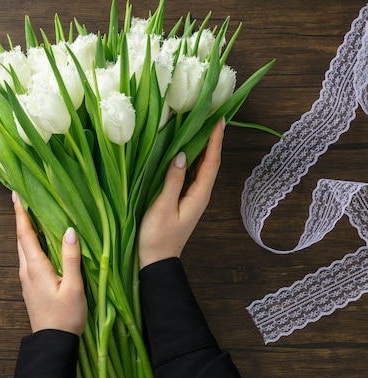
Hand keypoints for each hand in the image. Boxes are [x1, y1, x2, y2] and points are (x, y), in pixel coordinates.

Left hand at [13, 192, 86, 335]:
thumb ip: (71, 258)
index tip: (15, 194)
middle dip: (21, 218)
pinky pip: (28, 258)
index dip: (20, 213)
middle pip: (21, 238)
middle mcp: (26, 270)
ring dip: (26, 231)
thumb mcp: (74, 286)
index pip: (25, 234)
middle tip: (24, 199)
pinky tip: (41, 243)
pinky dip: (31, 244)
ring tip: (33, 216)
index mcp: (36, 267)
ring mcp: (26, 279)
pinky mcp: (30, 287)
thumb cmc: (66, 316)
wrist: (53, 343)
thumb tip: (69, 230)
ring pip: (24, 249)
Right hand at [138, 120, 224, 268]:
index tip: (219, 119)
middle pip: (209, 162)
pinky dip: (190, 160)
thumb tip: (182, 154)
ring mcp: (191, 197)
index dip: (215, 140)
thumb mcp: (163, 207)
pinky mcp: (182, 200)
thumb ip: (173, 180)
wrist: (156, 261)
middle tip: (210, 116)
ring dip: (201, 148)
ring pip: (200, 168)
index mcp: (199, 194)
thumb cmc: (158, 236)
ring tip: (199, 127)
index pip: (211, 162)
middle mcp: (199, 194)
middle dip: (211, 139)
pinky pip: (190, 175)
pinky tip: (183, 151)